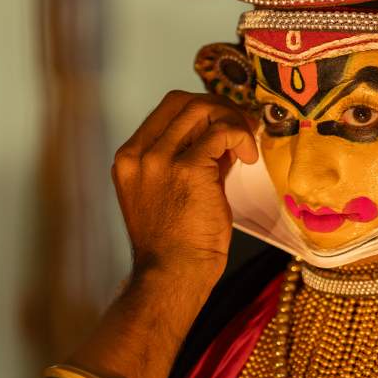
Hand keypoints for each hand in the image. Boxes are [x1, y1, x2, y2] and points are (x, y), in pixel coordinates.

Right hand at [112, 91, 257, 287]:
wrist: (173, 275)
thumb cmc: (176, 244)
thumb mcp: (172, 193)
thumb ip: (191, 160)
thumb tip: (223, 135)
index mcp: (128, 159)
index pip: (165, 111)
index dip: (200, 110)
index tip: (224, 125)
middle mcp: (138, 155)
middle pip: (181, 102)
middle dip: (217, 107)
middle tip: (241, 126)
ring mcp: (159, 160)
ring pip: (201, 110)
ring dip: (231, 120)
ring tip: (246, 144)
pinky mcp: (187, 169)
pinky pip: (221, 132)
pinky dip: (240, 137)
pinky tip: (249, 157)